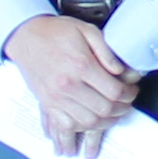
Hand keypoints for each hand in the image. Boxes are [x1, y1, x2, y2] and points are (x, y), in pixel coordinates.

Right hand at [9, 13, 144, 147]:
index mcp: (81, 65)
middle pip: (104, 109)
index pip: (114, 91)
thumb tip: (122, 71)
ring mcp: (56, 97)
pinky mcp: (47, 103)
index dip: (128, 94)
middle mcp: (68, 84)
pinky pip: (68, 125)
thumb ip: (106, 51)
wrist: (26, 36)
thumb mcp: (87, 30)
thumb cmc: (56, 32)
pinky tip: (91, 120)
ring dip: (106, 121)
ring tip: (113, 113)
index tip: (131, 91)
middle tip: (126, 102)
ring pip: (89, 121)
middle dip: (121, 109)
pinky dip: (83, 127)